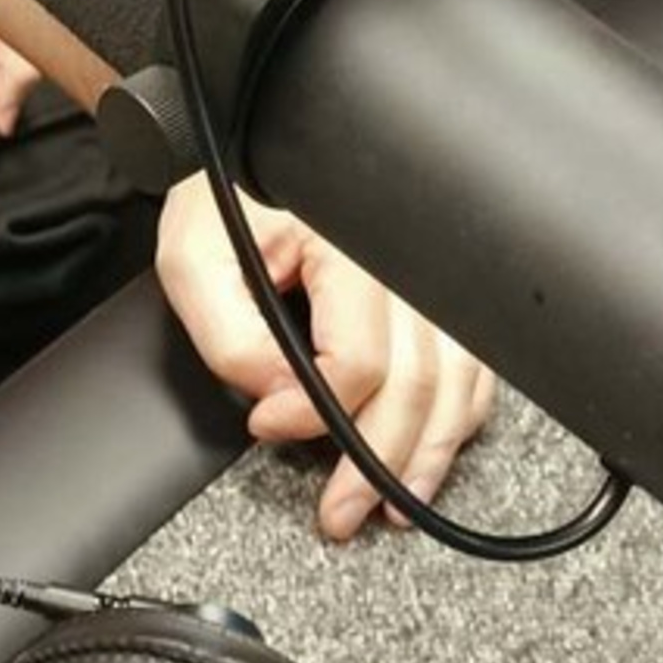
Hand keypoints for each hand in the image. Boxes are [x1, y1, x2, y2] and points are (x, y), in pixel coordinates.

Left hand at [153, 178, 495, 541]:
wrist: (240, 151)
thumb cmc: (220, 198)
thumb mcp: (194, 259)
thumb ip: (230, 336)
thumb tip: (279, 400)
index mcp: (345, 246)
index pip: (358, 359)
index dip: (314, 413)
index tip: (266, 426)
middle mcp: (400, 261)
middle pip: (417, 385)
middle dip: (379, 464)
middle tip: (341, 511)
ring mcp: (426, 276)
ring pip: (456, 383)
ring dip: (429, 454)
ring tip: (395, 504)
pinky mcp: (434, 292)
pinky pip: (469, 367)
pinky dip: (454, 419)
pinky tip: (428, 453)